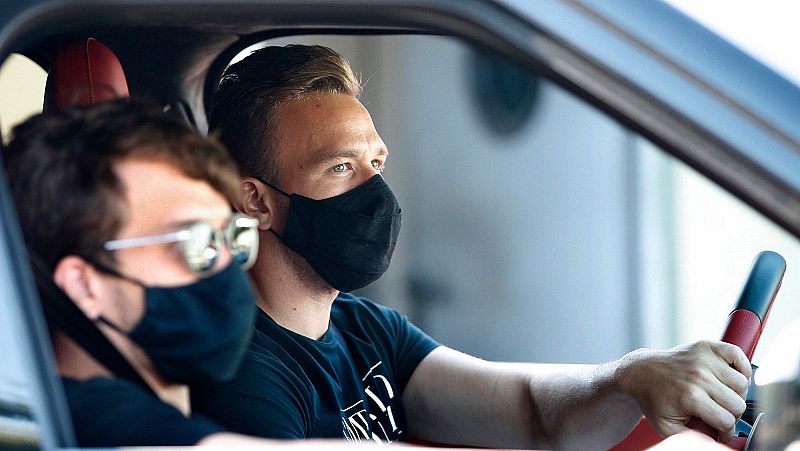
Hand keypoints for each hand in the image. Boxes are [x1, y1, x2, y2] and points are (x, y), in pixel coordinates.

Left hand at [615, 340, 750, 441]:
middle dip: (731, 414)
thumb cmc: (655, 399)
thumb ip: (693, 437)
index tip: (720, 431)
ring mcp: (703, 359)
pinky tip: (730, 378)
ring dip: (736, 393)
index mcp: (690, 397)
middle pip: (738, 404)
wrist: (642, 372)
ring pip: (742, 384)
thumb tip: (715, 442)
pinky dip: (741, 368)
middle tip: (719, 414)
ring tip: (722, 397)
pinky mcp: (706, 346)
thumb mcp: (667, 427)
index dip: (725, 432)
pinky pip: (738, 356)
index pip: (727, 421)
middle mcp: (699, 376)